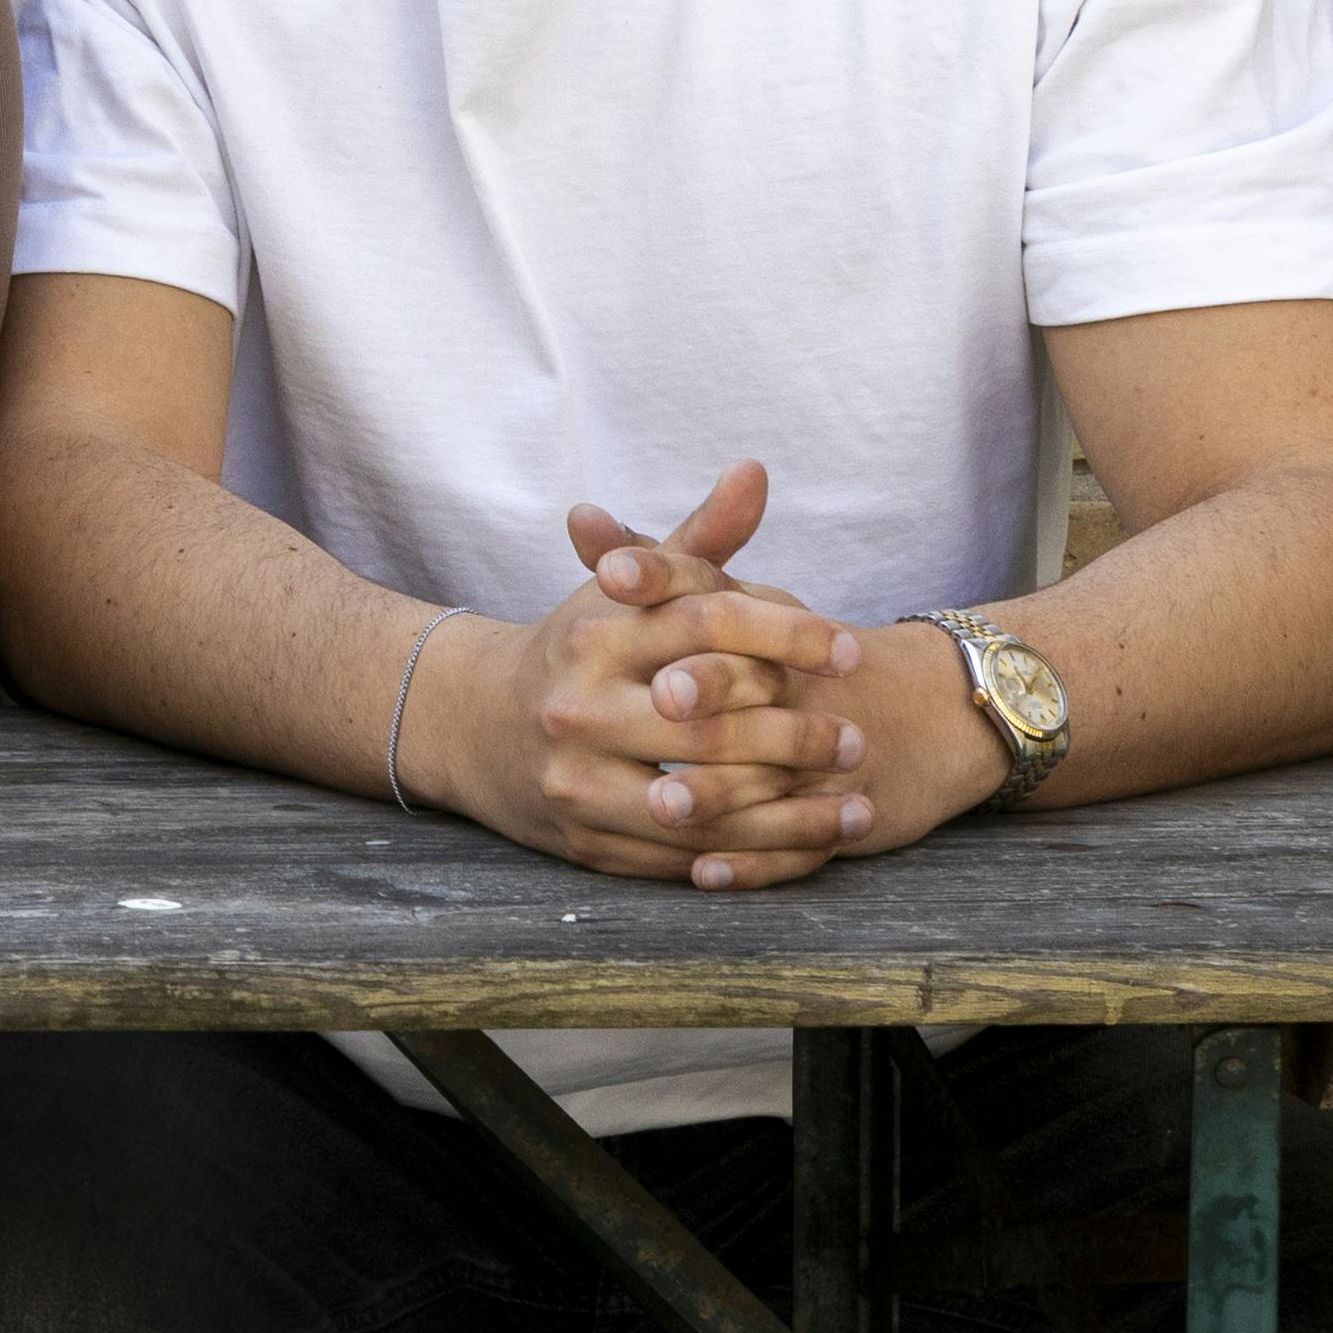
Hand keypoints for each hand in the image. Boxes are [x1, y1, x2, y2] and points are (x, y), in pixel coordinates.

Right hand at [441, 464, 881, 891]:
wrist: (476, 727)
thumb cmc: (578, 651)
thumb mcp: (625, 591)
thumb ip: (698, 541)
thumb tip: (755, 471)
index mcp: (592, 637)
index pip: (702, 625)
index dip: (783, 635)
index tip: (846, 650)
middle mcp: (577, 710)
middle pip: (705, 726)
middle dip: (793, 736)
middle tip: (855, 738)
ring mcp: (577, 784)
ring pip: (700, 808)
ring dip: (789, 814)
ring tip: (856, 806)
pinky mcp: (587, 844)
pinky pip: (685, 861)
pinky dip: (754, 860)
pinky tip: (810, 847)